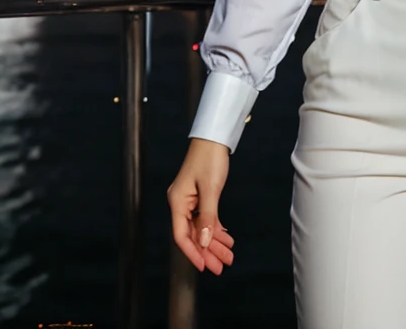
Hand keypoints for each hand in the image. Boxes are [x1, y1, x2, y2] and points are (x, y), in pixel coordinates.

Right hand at [167, 137, 237, 273]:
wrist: (214, 138)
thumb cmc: (209, 158)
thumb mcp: (211, 189)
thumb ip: (208, 216)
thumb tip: (205, 241)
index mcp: (177, 202)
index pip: (181, 235)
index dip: (193, 253)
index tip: (205, 266)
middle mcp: (180, 204)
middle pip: (193, 235)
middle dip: (208, 252)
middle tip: (221, 267)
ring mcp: (190, 201)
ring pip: (201, 228)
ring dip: (215, 243)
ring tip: (229, 256)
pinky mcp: (199, 197)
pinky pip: (206, 219)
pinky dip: (216, 229)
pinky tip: (226, 239)